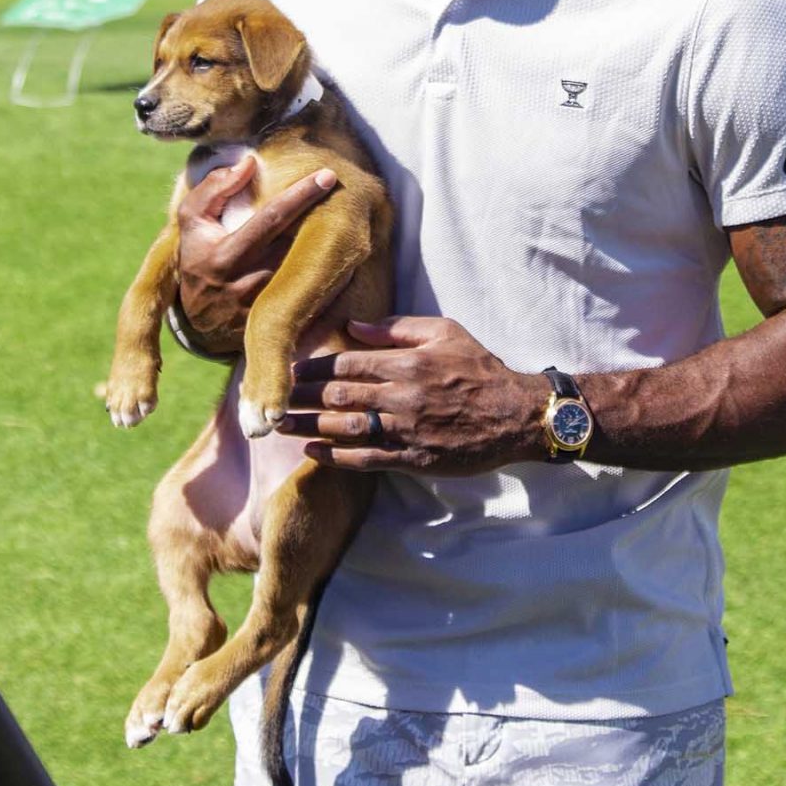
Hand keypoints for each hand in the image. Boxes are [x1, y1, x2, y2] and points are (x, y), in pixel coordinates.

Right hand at [173, 161, 337, 349]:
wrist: (199, 322)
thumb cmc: (198, 259)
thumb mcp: (193, 221)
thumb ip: (215, 188)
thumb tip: (250, 163)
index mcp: (227, 255)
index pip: (272, 218)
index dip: (301, 195)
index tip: (327, 176)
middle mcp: (248, 283)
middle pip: (300, 247)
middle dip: (329, 223)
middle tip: (351, 202)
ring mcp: (266, 308)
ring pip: (313, 275)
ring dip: (335, 252)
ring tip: (353, 230)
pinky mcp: (280, 325)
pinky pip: (316, 300)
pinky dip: (334, 282)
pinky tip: (347, 265)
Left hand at [282, 316, 550, 475]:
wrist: (515, 415)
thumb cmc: (479, 368)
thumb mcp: (444, 332)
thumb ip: (397, 328)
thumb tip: (352, 326)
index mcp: (407, 362)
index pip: (347, 362)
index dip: (313, 367)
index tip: (288, 370)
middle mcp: (401, 396)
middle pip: (338, 396)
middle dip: (301, 397)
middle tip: (271, 398)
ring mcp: (406, 430)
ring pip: (345, 428)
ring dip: (307, 427)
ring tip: (279, 425)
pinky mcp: (412, 458)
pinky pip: (366, 459)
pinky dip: (335, 457)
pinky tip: (312, 452)